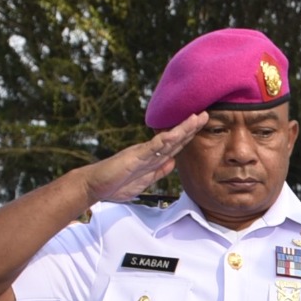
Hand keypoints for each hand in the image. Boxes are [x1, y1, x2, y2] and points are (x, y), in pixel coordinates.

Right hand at [80, 114, 208, 206]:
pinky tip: (176, 134)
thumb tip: (172, 163)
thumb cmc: (116, 184)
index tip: (202, 126)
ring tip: (196, 118)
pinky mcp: (135, 157)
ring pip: (167, 139)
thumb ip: (158, 172)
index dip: (189, 136)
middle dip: (191, 127)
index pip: (175, 146)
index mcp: (153, 158)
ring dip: (183, 129)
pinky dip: (165, 140)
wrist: (94, 186)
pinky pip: (152, 148)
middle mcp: (149, 152)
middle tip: (206, 114)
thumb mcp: (145, 180)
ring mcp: (143, 153)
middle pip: (175, 138)